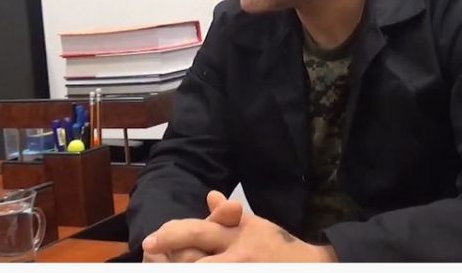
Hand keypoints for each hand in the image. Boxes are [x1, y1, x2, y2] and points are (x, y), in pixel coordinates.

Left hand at [143, 194, 336, 261]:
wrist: (310, 264)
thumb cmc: (278, 246)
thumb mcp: (254, 225)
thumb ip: (228, 215)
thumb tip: (210, 196)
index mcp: (237, 232)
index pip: (199, 230)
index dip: (173, 235)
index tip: (153, 240)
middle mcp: (238, 253)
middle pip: (195, 257)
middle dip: (171, 255)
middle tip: (151, 254)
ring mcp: (242, 269)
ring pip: (203, 269)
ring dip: (185, 268)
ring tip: (166, 266)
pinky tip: (190, 271)